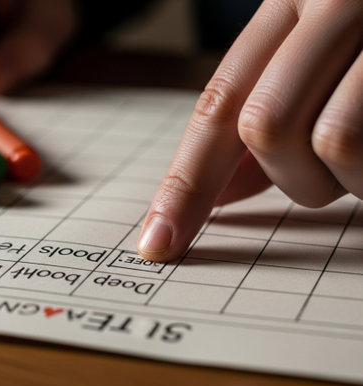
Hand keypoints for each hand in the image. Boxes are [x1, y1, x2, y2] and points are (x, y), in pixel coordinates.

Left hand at [137, 0, 362, 261]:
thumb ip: (259, 130)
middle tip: (330, 170)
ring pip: (333, 142)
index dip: (182, 188)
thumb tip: (214, 198)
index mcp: (287, 11)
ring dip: (346, 178)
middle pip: (265, 127)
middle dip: (293, 175)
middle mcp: (331, 2)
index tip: (159, 244)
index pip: (215, 112)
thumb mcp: (310, 76)